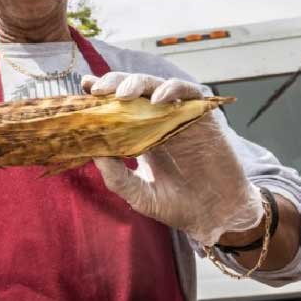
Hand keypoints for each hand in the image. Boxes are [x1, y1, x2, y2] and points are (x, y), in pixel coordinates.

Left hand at [82, 72, 263, 244]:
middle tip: (98, 90)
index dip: (100, 95)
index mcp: (138, 135)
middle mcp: (157, 120)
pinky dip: (173, 90)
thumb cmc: (176, 206)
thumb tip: (93, 154)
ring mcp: (180, 116)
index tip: (83, 89)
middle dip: (114, 83)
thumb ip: (117, 177)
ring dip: (138, 84)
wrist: (216, 217)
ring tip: (123, 94)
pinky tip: (158, 100)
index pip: (116, 106)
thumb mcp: (139, 195)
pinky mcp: (203, 117)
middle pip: (133, 90)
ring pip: (157, 85)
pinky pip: (189, 93)